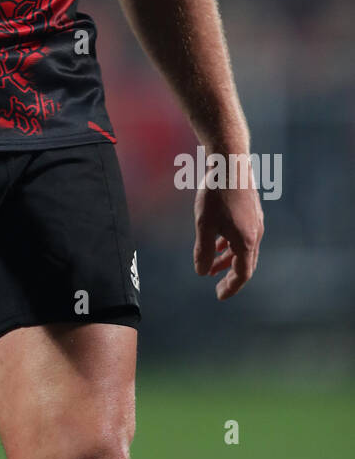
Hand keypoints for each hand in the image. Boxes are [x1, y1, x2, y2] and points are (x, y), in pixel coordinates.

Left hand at [193, 181, 263, 299]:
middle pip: (246, 263)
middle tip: (217, 287)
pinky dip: (230, 244)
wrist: (230, 162)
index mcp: (246, 240)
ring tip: (212, 267)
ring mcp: (255, 221)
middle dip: (231, 276)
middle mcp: (255, 233)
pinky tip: (218, 243)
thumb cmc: (216, 193)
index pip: (243, 273)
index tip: (219, 295)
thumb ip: (203, 250)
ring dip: (228, 259)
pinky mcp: (251, 211)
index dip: (232, 287)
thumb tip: (202, 272)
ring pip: (243, 249)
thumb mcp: (204, 224)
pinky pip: (243, 236)